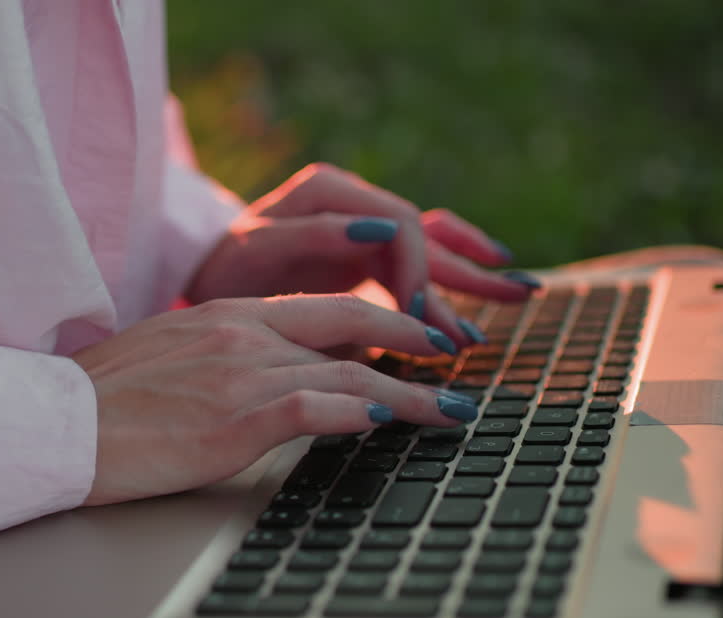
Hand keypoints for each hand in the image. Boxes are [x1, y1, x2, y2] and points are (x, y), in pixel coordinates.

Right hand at [72, 294, 479, 505]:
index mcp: (229, 315)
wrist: (59, 424)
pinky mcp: (236, 418)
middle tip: (453, 355)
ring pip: (349, 373)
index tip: (413, 336)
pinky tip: (390, 421)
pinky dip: (361, 413)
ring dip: (411, 395)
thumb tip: (278, 369)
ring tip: (449, 411)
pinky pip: (316, 407)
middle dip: (413, 338)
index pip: (324, 307)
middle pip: (352, 324)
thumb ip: (230, 352)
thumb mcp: (174, 353)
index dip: (381, 319)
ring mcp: (242, 373)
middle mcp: (244, 333)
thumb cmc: (106, 398)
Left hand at [185, 163, 542, 347]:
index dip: (419, 273)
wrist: (202, 270)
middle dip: (469, 271)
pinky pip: (419, 259)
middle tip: (517, 296)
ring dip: (471, 276)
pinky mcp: (364, 252)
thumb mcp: (257, 251)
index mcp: (330, 194)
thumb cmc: (225, 266)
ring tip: (520, 295)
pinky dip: (450, 276)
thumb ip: (315, 237)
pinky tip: (490, 282)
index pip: (399, 228)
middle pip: (427, 235)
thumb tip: (384, 232)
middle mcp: (354, 203)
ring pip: (431, 247)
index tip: (424, 319)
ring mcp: (362, 227)